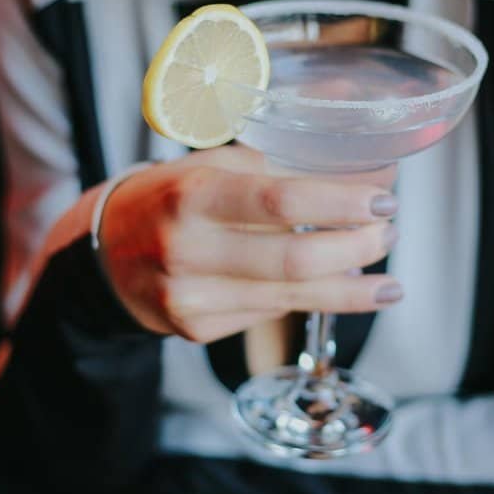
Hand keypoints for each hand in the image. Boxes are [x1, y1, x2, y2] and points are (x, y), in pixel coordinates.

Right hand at [97, 147, 400, 343]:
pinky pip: (270, 314)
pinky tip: (338, 288)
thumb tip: (370, 170)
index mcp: (193, 194)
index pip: (280, 200)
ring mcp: (189, 296)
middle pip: (295, 259)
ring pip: (291, 298)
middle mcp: (187, 249)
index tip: (384, 200)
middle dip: (357, 248)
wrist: (105, 251)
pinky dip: (312, 299)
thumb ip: (286, 165)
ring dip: (351, 288)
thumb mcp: (215, 164)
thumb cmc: (171, 196)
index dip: (340, 202)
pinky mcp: (196, 329)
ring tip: (387, 280)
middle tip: (389, 232)